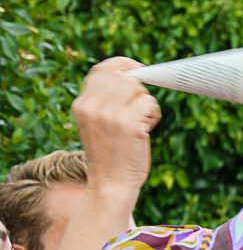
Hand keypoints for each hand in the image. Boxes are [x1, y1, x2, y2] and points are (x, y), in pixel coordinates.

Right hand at [74, 58, 159, 198]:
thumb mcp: (97, 124)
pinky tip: (146, 131)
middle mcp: (93, 107)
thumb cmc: (110, 156)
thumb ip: (105, 101)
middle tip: (140, 111)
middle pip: (124, 78)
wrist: (110, 185)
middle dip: (139, 91)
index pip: (101, 70)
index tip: (137, 69)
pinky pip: (150, 104)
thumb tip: (131, 76)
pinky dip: (154, 115)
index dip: (122, 65)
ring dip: (147, 105)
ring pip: (139, 89)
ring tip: (141, 123)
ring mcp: (110, 115)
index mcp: (82, 105)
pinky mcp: (129, 124)